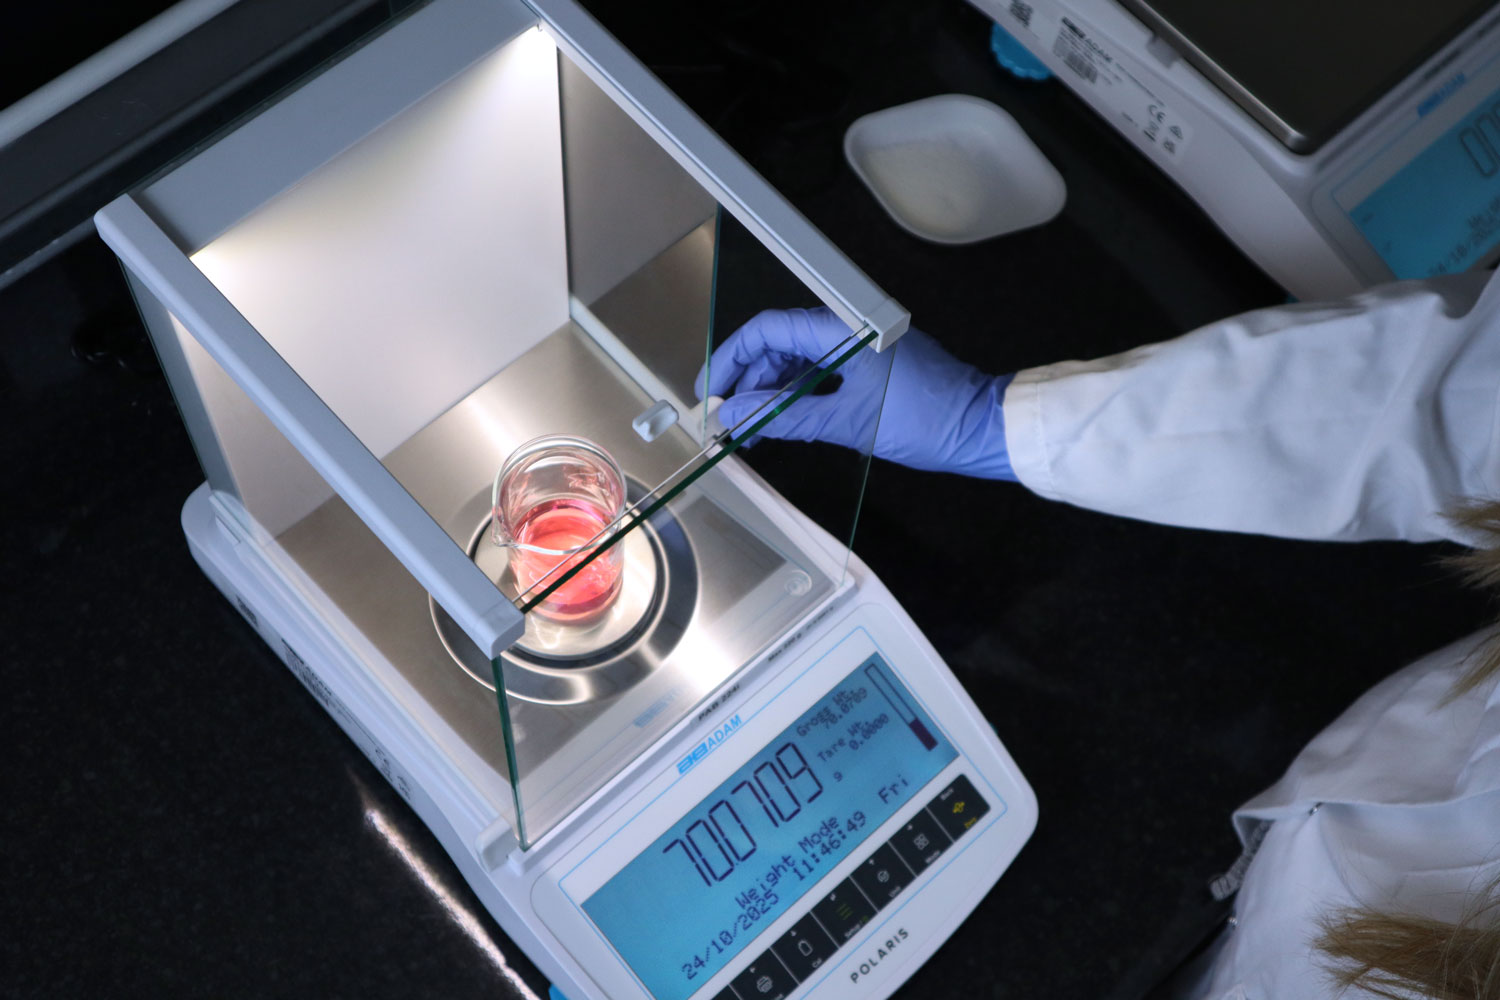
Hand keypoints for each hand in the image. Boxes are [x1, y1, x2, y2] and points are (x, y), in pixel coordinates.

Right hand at [699, 307, 1015, 478]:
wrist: (980, 428)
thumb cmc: (928, 419)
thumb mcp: (849, 422)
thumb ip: (786, 416)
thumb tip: (737, 416)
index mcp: (842, 329)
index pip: (767, 331)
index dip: (731, 360)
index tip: (711, 392)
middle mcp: (847, 329)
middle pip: (778, 346)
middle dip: (747, 384)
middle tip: (725, 420)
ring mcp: (858, 347)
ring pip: (797, 363)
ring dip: (770, 395)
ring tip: (747, 432)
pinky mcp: (869, 366)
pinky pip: (820, 374)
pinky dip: (796, 398)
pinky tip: (778, 424)